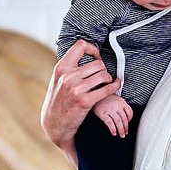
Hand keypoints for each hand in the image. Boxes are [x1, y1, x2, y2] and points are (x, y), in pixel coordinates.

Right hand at [40, 40, 120, 164]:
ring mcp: (76, 89)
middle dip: (103, 69)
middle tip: (102, 75)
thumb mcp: (57, 80)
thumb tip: (83, 51)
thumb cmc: (58, 101)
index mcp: (61, 68)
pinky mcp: (85, 101)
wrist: (54, 124)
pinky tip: (116, 85)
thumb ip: (69, 68)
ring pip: (104, 75)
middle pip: (97, 63)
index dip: (92, 48)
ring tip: (106, 82)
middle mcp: (68, 76)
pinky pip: (107, 89)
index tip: (96, 57)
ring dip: (108, 78)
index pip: (80, 46)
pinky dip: (114, 86)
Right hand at [92, 95, 133, 137]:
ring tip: (121, 134)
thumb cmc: (105, 97)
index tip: (128, 123)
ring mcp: (110, 110)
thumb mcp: (116, 99)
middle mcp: (117, 106)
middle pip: (124, 118)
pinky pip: (109, 123)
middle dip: (126, 127)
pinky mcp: (103, 113)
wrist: (95, 92)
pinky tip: (114, 133)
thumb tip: (126, 116)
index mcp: (121, 102)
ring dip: (121, 130)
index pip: (130, 112)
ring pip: (118, 121)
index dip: (130, 119)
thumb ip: (122, 106)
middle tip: (125, 133)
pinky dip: (112, 129)